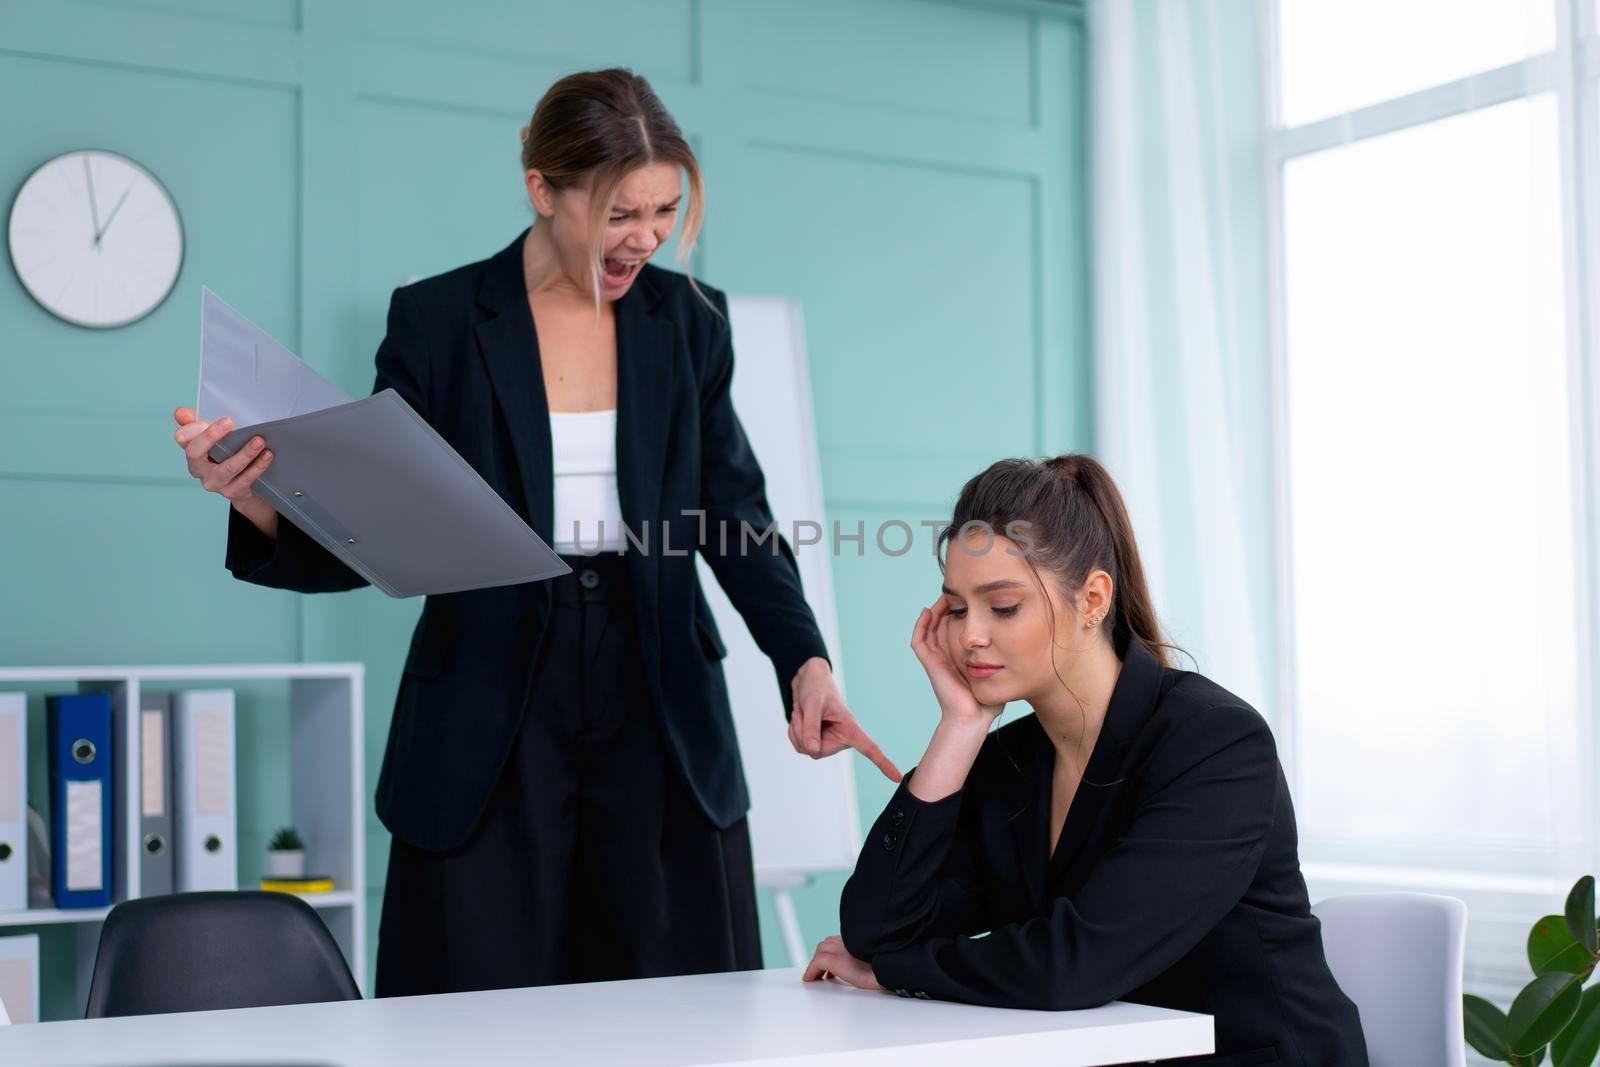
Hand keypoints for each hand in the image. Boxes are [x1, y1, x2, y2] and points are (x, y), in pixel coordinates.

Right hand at [173, 406, 277, 533]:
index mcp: (192, 452)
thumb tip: (180, 412)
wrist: (242, 484)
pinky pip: (246, 479)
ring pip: (227, 468)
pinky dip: (258, 467)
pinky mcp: (233, 492)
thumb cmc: (224, 455)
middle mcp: (199, 470)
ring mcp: (215, 483)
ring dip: (244, 453)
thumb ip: (197, 424)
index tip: (208, 417)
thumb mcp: (212, 438)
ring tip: (258, 441)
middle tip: (229, 422)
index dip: (192, 429)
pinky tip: (267, 455)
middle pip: (197, 453)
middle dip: (211, 436)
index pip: (184, 439)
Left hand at [788, 657, 901, 781]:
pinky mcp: (817, 741)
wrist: (807, 680)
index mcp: (850, 728)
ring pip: (806, 749)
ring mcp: (828, 741)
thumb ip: (812, 726)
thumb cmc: (816, 687)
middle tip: (804, 712)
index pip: (869, 748)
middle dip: (803, 732)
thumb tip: (813, 751)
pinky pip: (800, 745)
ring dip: (797, 730)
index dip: (883, 763)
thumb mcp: (812, 703)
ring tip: (803, 712)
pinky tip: (800, 717)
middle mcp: (841, 738)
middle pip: (817, 751)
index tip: (897, 778)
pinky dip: (794, 731)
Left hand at [801, 935, 882, 990]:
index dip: (831, 951)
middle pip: (827, 944)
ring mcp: (842, 949)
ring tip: (818, 976)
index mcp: (859, 938)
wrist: (894, 971)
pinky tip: (811, 979)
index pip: (838, 940)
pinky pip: (816, 963)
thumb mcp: (879, 959)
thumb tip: (867, 967)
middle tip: (824, 971)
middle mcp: (849, 940)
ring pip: (820, 951)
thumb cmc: (890, 968)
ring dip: (817, 963)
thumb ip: (868, 956)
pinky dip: (811, 971)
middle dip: (823, 956)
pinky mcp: (837, 961)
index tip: (831, 964)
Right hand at [911, 596, 1004, 723]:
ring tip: (942, 597)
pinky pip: (919, 641)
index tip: (968, 601)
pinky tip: (928, 611)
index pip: (954, 631)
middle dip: (946, 610)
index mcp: (960, 660)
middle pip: (940, 627)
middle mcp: (946, 658)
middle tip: (953, 593)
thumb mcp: (999, 676)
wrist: (973, 719)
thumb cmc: (987, 704)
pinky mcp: (930, 664)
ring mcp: (937, 661)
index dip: (958, 615)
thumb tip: (1022, 648)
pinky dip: (921, 626)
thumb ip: (1006, 663)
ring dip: (933, 613)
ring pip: (929, 630)